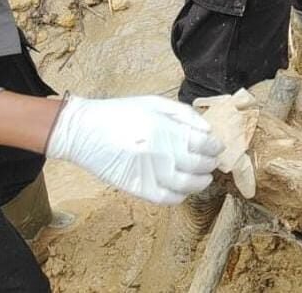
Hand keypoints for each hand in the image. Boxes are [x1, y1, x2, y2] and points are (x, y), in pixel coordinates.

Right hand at [45, 95, 221, 205]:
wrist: (83, 131)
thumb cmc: (121, 113)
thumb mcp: (154, 102)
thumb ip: (184, 114)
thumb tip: (207, 129)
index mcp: (164, 129)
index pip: (201, 143)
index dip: (215, 146)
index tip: (218, 146)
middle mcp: (158, 152)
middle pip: (197, 164)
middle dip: (211, 164)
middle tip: (213, 161)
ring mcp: (147, 173)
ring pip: (185, 185)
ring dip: (200, 182)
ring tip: (205, 177)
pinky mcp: (135, 189)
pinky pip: (165, 198)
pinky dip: (180, 197)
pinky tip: (184, 189)